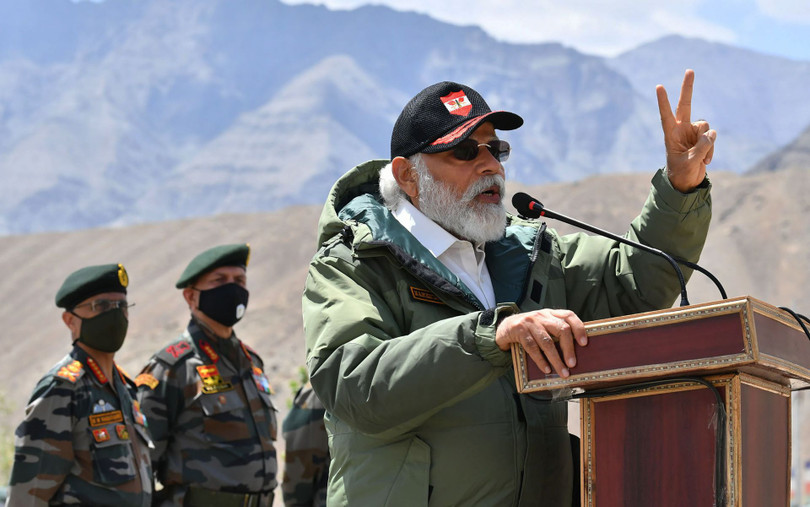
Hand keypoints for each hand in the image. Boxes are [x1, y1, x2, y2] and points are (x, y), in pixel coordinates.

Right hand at [495, 309, 586, 377]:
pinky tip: (546, 369)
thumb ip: (555, 332)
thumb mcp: (542, 326)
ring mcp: (530, 322)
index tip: (584, 343)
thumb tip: (573, 352)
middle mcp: (541, 316)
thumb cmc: (528, 330)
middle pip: (561, 329)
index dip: (579, 328)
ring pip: (547, 341)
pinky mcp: (519, 330)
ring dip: (556, 359)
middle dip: (569, 348)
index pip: (569, 316)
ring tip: (562, 371)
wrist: (503, 328)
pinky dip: (540, 360)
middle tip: (573, 364)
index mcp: (550, 313)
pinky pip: (532, 347)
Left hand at [656, 69, 716, 191]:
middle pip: (686, 105)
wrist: (687, 182)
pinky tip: (706, 160)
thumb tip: (712, 132)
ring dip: (707, 143)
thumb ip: (701, 147)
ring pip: (705, 127)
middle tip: (690, 70)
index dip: (663, 101)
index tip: (659, 86)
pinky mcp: (703, 138)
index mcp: (670, 135)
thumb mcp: (690, 162)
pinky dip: (711, 149)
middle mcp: (681, 130)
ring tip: (702, 158)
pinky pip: (712, 137)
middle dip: (688, 88)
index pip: (665, 115)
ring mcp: (692, 133)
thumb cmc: (682, 173)